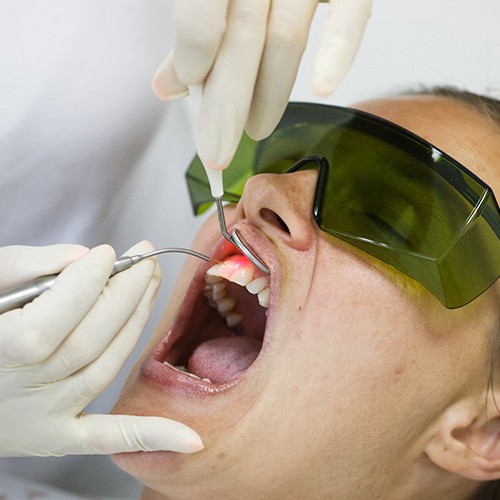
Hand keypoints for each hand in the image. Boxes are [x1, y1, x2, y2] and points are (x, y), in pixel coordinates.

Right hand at [0, 242, 202, 455]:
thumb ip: (24, 266)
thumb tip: (82, 258)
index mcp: (0, 350)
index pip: (57, 315)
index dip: (90, 282)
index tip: (111, 252)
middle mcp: (24, 389)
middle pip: (91, 339)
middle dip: (126, 292)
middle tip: (147, 258)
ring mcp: (45, 417)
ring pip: (106, 367)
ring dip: (136, 322)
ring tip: (152, 283)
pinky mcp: (58, 434)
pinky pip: (106, 439)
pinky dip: (150, 437)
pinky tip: (190, 439)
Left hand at [153, 0, 370, 168]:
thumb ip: (192, 32)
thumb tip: (167, 87)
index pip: (201, 10)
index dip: (195, 49)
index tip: (192, 88)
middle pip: (241, 38)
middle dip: (227, 105)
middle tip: (217, 152)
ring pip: (286, 38)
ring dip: (269, 95)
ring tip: (255, 131)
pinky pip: (350, 14)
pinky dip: (338, 51)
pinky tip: (322, 88)